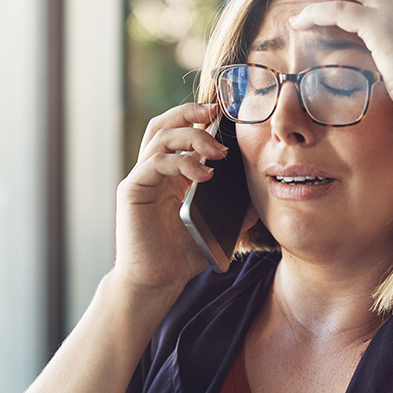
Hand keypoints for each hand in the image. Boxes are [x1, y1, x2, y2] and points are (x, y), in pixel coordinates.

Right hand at [113, 102, 227, 290]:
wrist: (156, 281)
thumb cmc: (181, 256)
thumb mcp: (215, 228)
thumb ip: (234, 213)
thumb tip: (259, 200)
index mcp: (170, 174)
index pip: (178, 132)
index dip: (197, 117)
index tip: (224, 115)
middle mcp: (153, 171)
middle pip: (164, 124)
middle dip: (189, 112)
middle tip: (216, 112)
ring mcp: (141, 179)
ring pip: (160, 137)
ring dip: (192, 137)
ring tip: (218, 152)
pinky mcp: (133, 191)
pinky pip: (154, 163)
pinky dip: (181, 162)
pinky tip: (203, 174)